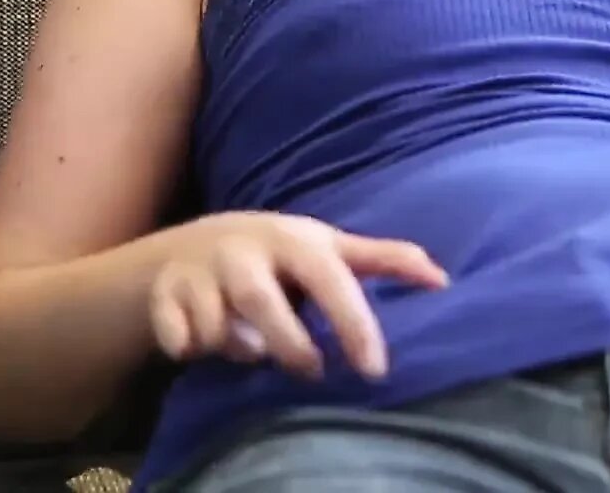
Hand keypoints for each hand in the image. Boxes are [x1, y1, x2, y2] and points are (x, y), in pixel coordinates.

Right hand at [149, 210, 449, 381]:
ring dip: (240, 348)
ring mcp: (201, 270)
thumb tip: (443, 279)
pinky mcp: (166, 293)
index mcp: (293, 240)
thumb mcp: (327, 249)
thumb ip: (382, 260)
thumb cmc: (279, 253)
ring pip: (218, 325)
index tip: (375, 370)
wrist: (193, 244)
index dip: (354, 323)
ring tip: (254, 350)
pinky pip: (178, 335)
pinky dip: (188, 346)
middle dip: (289, 346)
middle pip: (263, 303)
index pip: (330, 280)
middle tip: (311, 369)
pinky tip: (201, 346)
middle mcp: (244, 250)